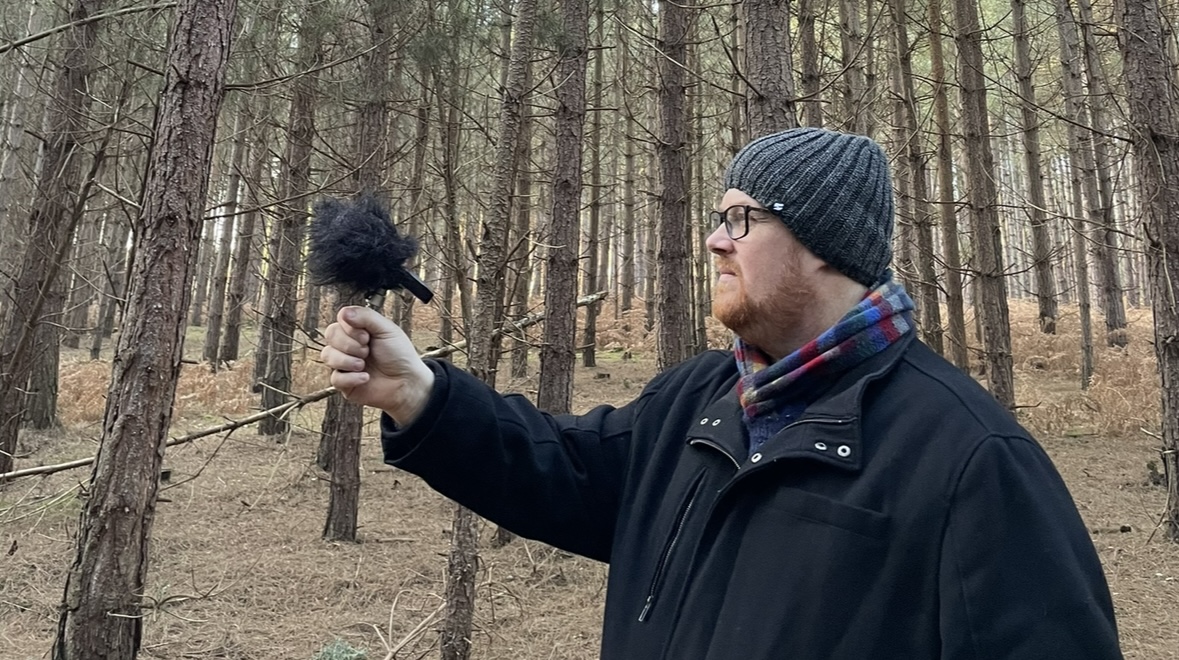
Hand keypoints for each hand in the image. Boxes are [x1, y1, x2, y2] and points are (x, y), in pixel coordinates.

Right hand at [320, 306, 434, 425]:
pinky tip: (365, 377)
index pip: (339, 321)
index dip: (350, 329)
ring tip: (364, 364)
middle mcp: (349, 345)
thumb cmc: (400, 355)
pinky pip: (335, 378)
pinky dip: (352, 378)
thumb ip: (366, 317)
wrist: (407, 382)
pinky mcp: (344, 383)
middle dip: (350, 344)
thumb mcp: (387, 329)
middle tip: (367, 350)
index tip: (367, 336)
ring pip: (327, 356)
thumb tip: (345, 312)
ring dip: (348, 360)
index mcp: (358, 330)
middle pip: (330, 335)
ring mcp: (345, 364)